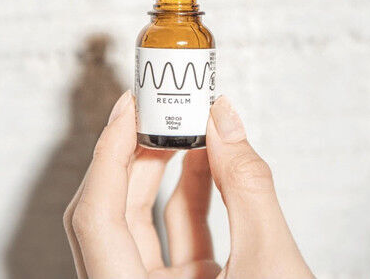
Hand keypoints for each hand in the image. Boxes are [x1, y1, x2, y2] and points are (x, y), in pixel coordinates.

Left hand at [64, 91, 314, 277]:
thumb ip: (247, 182)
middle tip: (156, 108)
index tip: (128, 108)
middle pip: (112, 215)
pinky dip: (190, 195)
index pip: (97, 218)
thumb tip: (225, 118)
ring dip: (163, 170)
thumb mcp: (272, 261)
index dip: (108, 154)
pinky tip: (208, 161)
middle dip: (135, 154)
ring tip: (186, 125)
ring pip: (140, 224)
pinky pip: (174, 236)